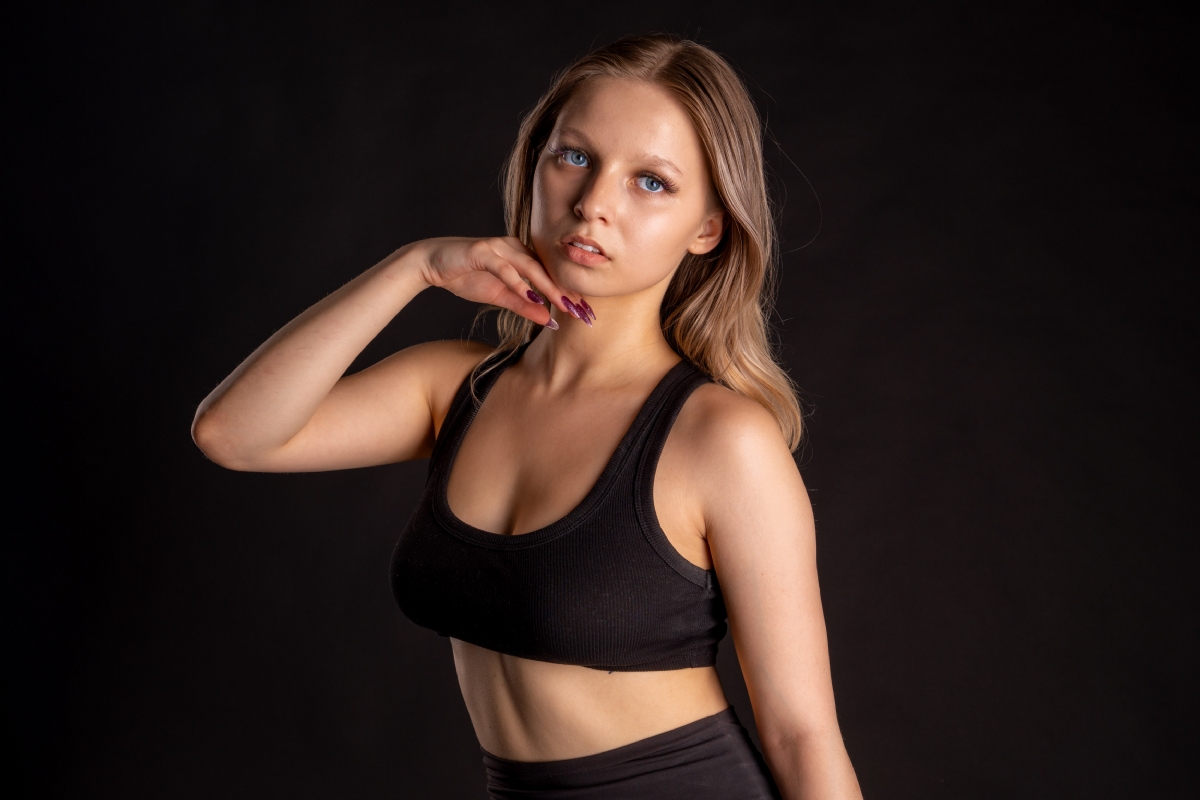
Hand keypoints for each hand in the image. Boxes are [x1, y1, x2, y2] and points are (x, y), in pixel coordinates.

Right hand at [416, 236, 590, 326]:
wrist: (432, 263)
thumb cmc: (466, 276)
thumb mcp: (499, 296)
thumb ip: (523, 305)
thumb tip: (549, 321)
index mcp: (521, 256)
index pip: (550, 275)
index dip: (568, 293)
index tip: (585, 314)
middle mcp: (514, 247)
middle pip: (547, 270)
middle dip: (566, 292)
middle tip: (583, 312)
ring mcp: (498, 247)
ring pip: (530, 267)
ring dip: (548, 287)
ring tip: (564, 305)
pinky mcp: (482, 251)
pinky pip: (504, 267)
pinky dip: (517, 282)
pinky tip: (530, 296)